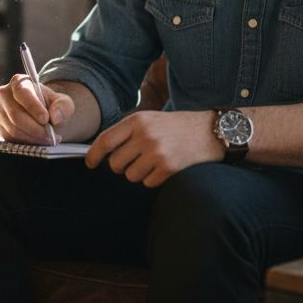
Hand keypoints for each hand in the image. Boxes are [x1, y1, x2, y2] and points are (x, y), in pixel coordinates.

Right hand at [0, 73, 73, 144]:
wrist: (44, 115)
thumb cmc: (52, 106)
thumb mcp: (63, 102)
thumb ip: (63, 106)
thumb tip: (55, 116)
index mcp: (19, 82)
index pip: (22, 93)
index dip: (33, 107)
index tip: (45, 119)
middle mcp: (5, 95)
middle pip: (16, 115)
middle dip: (35, 128)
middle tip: (50, 135)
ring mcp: (0, 112)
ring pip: (14, 129)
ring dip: (33, 137)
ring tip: (48, 139)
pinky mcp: (0, 127)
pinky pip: (11, 139)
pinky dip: (27, 143)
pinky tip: (39, 140)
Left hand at [85, 110, 221, 187]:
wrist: (212, 130)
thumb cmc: (177, 126)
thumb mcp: (150, 119)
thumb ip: (127, 133)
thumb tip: (101, 153)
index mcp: (137, 120)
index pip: (105, 141)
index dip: (94, 155)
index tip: (90, 163)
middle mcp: (145, 135)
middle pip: (116, 164)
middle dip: (122, 167)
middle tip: (136, 160)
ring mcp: (157, 152)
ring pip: (131, 176)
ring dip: (139, 173)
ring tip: (155, 161)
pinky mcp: (169, 168)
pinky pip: (147, 183)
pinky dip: (154, 179)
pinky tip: (166, 167)